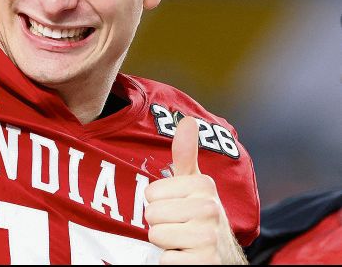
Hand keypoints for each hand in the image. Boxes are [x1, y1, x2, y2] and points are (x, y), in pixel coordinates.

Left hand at [144, 117, 245, 264]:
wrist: (221, 256)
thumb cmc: (198, 215)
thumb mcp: (193, 184)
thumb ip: (185, 153)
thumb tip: (188, 120)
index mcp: (204, 186)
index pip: (151, 193)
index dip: (158, 203)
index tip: (177, 207)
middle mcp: (210, 209)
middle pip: (151, 214)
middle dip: (160, 223)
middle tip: (179, 226)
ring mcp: (208, 237)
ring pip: (155, 235)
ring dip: (165, 242)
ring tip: (182, 240)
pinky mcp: (204, 263)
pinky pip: (165, 260)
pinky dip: (171, 261)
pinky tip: (186, 256)